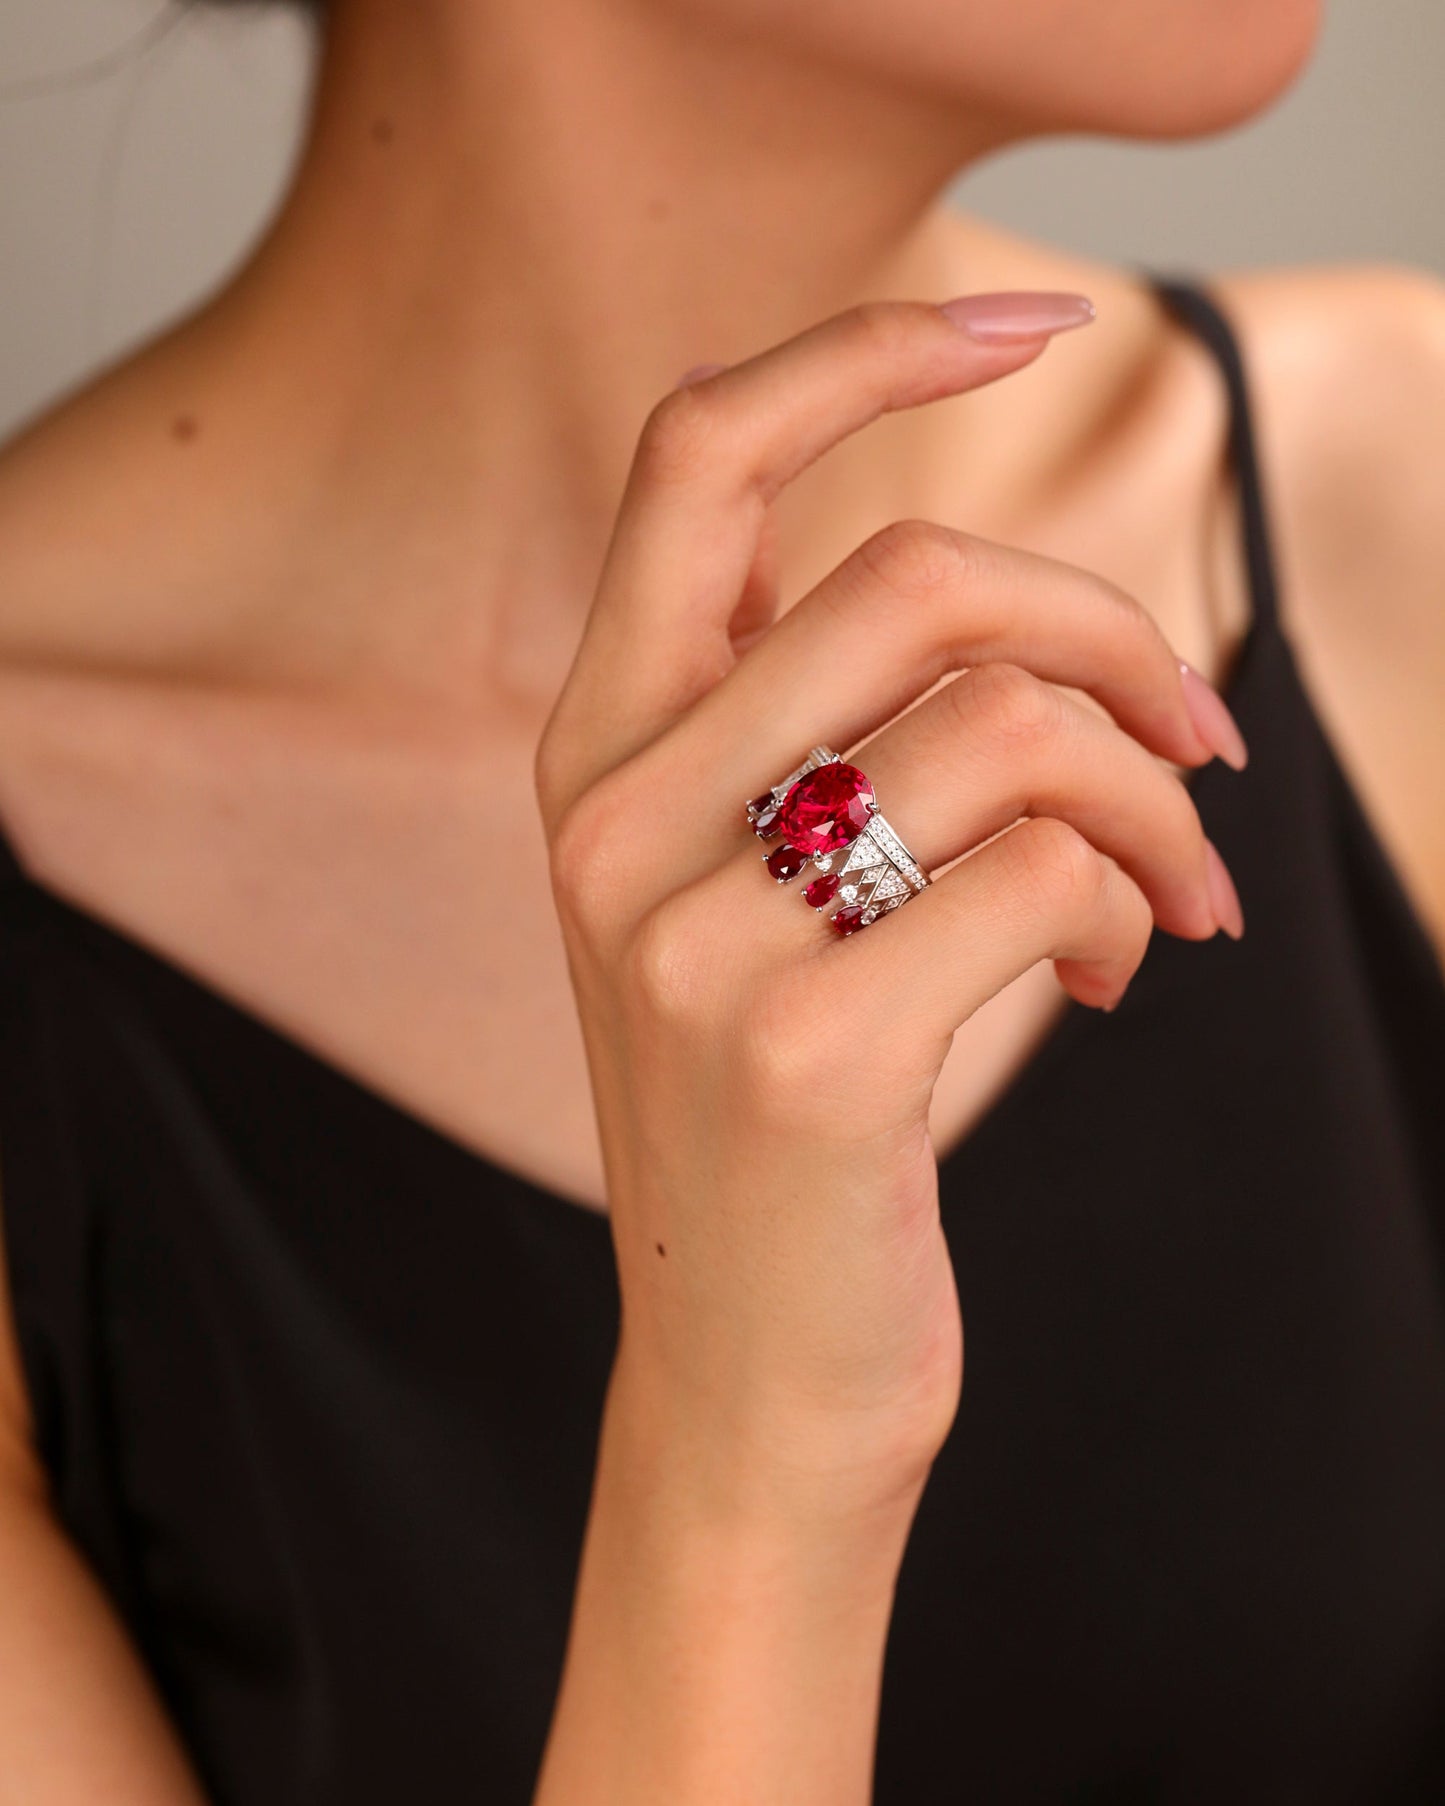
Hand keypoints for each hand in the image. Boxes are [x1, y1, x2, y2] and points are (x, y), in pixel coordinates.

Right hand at [534, 297, 1242, 1520]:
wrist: (745, 1383)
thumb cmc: (782, 1120)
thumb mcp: (750, 899)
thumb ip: (809, 735)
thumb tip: (1025, 614)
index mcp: (594, 758)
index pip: (695, 458)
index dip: (862, 352)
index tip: (1027, 324)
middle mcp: (612, 825)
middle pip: (911, 577)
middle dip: (1108, 627)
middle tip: (1199, 727)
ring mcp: (691, 940)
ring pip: (1005, 727)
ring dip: (1151, 793)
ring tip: (1177, 891)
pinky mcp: (804, 1054)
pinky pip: (1044, 873)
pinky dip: (1134, 906)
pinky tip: (1120, 980)